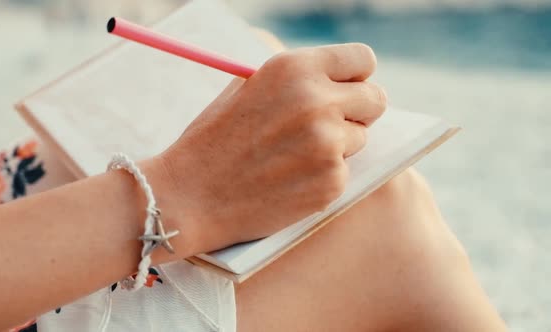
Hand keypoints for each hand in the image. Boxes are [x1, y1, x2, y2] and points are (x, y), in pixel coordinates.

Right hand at [153, 44, 386, 251]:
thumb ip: (295, 79)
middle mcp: (317, 101)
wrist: (189, 195)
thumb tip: (337, 80)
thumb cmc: (214, 140)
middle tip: (330, 126)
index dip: (356, 77)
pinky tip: (290, 181)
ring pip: (360, 138)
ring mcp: (327, 144)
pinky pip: (345, 172)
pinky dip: (324, 177)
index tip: (347, 90)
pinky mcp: (331, 182)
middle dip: (357, 112)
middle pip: (375, 99)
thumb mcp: (248, 88)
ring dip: (338, 147)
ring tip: (293, 157)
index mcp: (296, 69)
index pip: (362, 60)